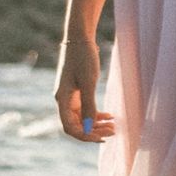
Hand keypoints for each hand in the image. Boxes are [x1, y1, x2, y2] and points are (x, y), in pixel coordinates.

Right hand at [54, 28, 116, 142]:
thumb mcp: (88, 82)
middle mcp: (64, 101)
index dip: (85, 135)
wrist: (80, 38)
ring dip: (97, 124)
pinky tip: (110, 116)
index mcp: (62, 99)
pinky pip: (85, 109)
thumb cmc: (83, 57)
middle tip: (112, 132)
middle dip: (94, 131)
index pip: (70, 127)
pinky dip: (96, 114)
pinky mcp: (77, 92)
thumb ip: (89, 105)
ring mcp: (70, 97)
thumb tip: (90, 127)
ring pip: (82, 119)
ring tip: (113, 127)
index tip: (101, 137)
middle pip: (76, 125)